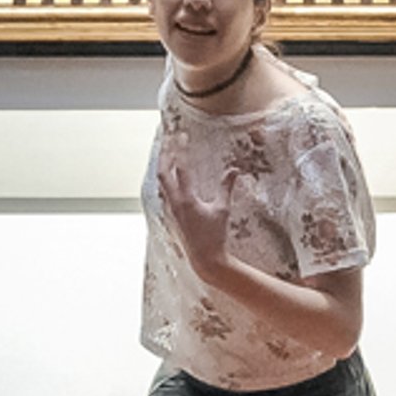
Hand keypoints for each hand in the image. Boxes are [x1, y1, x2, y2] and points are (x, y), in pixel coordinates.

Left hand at [156, 150, 233, 273]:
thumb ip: (226, 187)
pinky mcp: (171, 214)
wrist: (205, 259)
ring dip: (163, 165)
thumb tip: (234, 169)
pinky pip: (164, 191)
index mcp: (187, 200)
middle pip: (162, 173)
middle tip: (168, 139)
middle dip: (165, 154)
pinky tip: (169, 175)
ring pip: (161, 182)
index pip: (180, 168)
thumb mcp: (222, 209)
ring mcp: (170, 209)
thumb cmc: (215, 235)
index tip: (182, 136)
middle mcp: (174, 203)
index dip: (180, 149)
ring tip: (166, 152)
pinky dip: (165, 178)